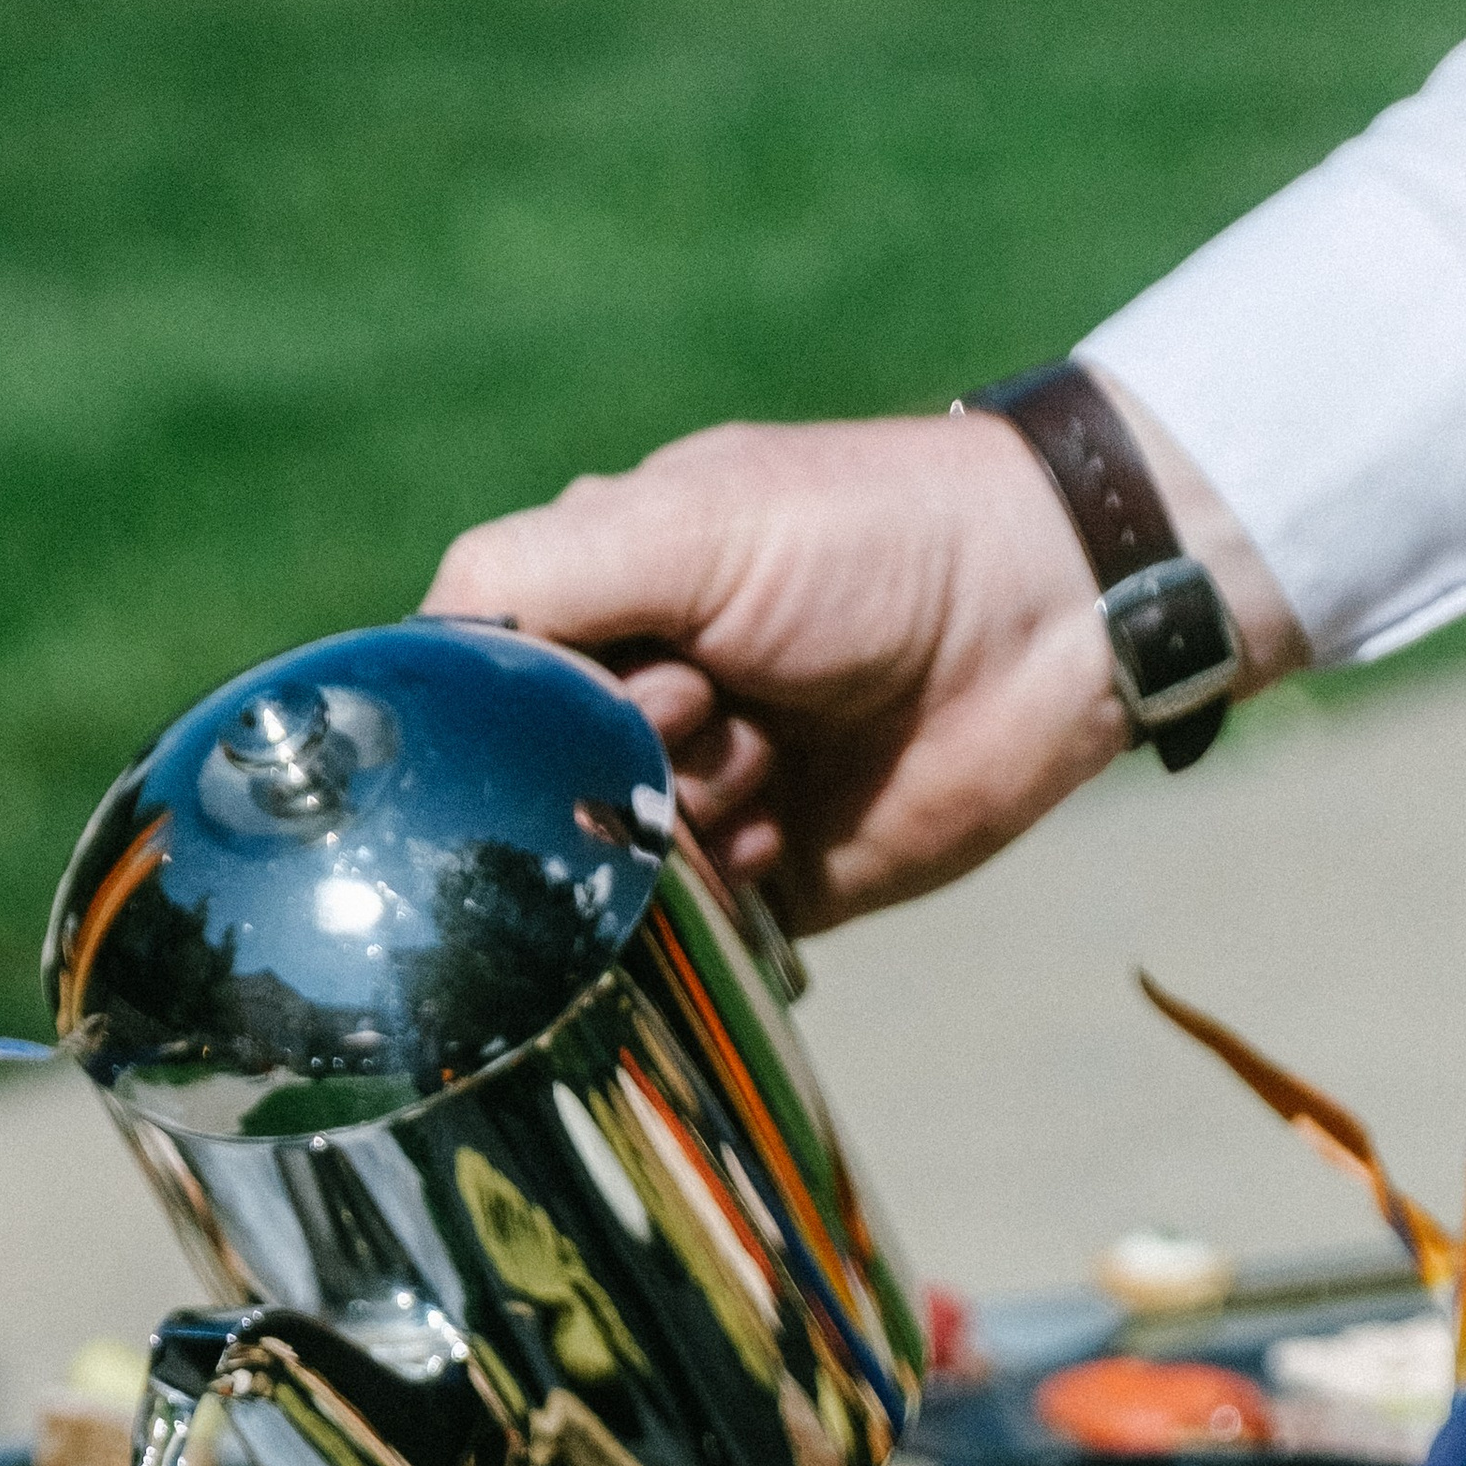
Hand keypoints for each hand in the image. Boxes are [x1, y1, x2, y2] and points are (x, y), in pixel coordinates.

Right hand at [423, 397, 1297, 932]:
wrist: (1053, 621)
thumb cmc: (872, 541)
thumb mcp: (687, 523)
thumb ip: (537, 574)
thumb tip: (412, 650)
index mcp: (605, 605)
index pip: (482, 684)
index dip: (506, 709)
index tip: (574, 695)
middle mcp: (640, 708)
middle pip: (540, 792)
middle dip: (611, 766)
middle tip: (705, 705)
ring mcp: (705, 801)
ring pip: (610, 875)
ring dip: (678, 829)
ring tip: (769, 754)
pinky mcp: (774, 885)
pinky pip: (693, 942)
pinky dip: (722, 903)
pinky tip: (786, 830)